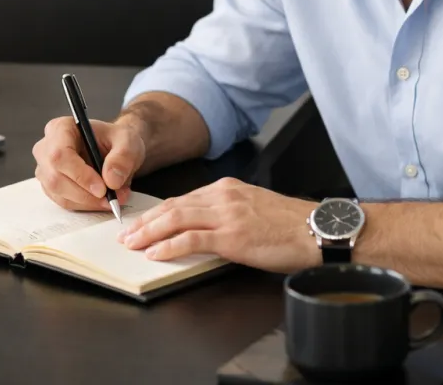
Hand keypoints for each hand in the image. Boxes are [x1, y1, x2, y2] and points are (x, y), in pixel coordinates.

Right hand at [33, 115, 145, 211]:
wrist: (116, 149)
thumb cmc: (116, 140)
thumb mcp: (127, 141)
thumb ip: (122, 157)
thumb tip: (111, 180)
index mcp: (61, 128)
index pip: (60, 154)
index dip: (79, 174)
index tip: (102, 188)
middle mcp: (47, 148)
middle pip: (55, 178)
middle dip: (86, 194)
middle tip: (111, 198)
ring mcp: (46, 168)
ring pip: (59, 193)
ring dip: (88, 201)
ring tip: (113, 197)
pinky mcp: (51, 186)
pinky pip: (64, 202)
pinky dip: (85, 205)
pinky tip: (101, 200)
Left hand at [117, 177, 319, 273]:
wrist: (316, 230)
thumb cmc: (289, 225)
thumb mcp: (253, 209)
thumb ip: (227, 212)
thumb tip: (203, 229)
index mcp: (227, 189)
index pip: (183, 199)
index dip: (158, 212)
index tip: (142, 222)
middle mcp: (223, 196)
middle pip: (173, 206)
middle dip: (146, 221)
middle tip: (126, 234)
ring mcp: (227, 215)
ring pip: (176, 219)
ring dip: (150, 232)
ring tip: (132, 244)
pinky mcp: (232, 236)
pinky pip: (192, 239)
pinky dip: (169, 246)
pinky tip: (155, 254)